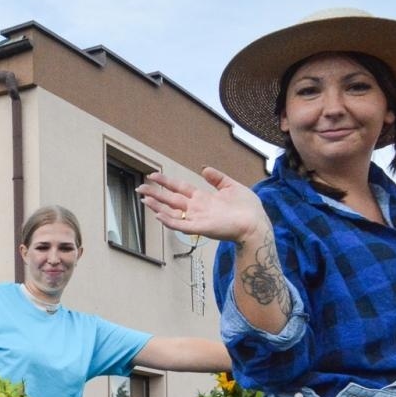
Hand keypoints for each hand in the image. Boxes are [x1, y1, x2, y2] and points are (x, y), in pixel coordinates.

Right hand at [140, 167, 266, 244]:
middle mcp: (197, 208)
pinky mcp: (200, 228)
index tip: (153, 174)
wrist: (256, 223)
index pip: (180, 188)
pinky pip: (181, 225)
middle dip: (155, 193)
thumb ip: (218, 178)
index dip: (166, 181)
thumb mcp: (232, 186)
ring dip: (157, 206)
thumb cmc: (248, 208)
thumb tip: (205, 168)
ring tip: (144, 200)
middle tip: (139, 188)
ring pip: (172, 212)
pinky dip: (169, 221)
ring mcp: (197, 218)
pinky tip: (158, 215)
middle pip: (171, 198)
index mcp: (203, 197)